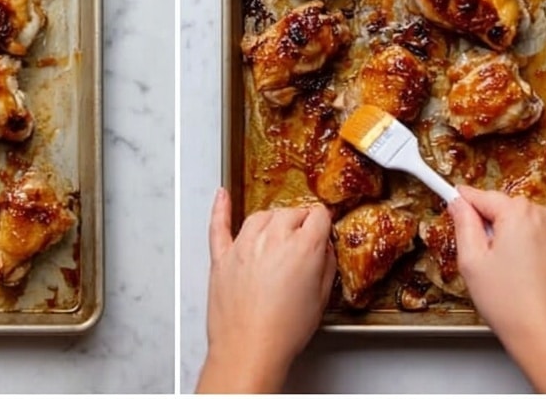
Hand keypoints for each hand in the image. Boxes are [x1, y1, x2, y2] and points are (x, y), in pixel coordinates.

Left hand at [197, 190, 336, 393]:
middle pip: (290, 213)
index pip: (317, 215)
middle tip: (302, 239)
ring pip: (261, 216)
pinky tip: (222, 196)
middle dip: (300, 222)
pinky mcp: (223, 255)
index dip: (322, 222)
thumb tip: (325, 249)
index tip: (321, 227)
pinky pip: (219, 224)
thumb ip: (326, 266)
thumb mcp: (321, 300)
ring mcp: (244, 244)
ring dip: (272, 219)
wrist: (249, 349)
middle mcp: (273, 238)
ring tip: (278, 232)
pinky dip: (220, 208)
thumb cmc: (284, 331)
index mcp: (303, 247)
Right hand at [449, 187, 545, 392]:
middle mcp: (545, 215)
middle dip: (490, 226)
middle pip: (504, 208)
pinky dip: (531, 247)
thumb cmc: (514, 308)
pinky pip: (542, 236)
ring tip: (509, 273)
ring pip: (524, 222)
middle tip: (484, 259)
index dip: (462, 200)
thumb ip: (463, 224)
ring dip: (512, 236)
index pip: (481, 195)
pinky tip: (526, 276)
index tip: (450, 196)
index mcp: (518, 214)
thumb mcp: (472, 263)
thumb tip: (459, 204)